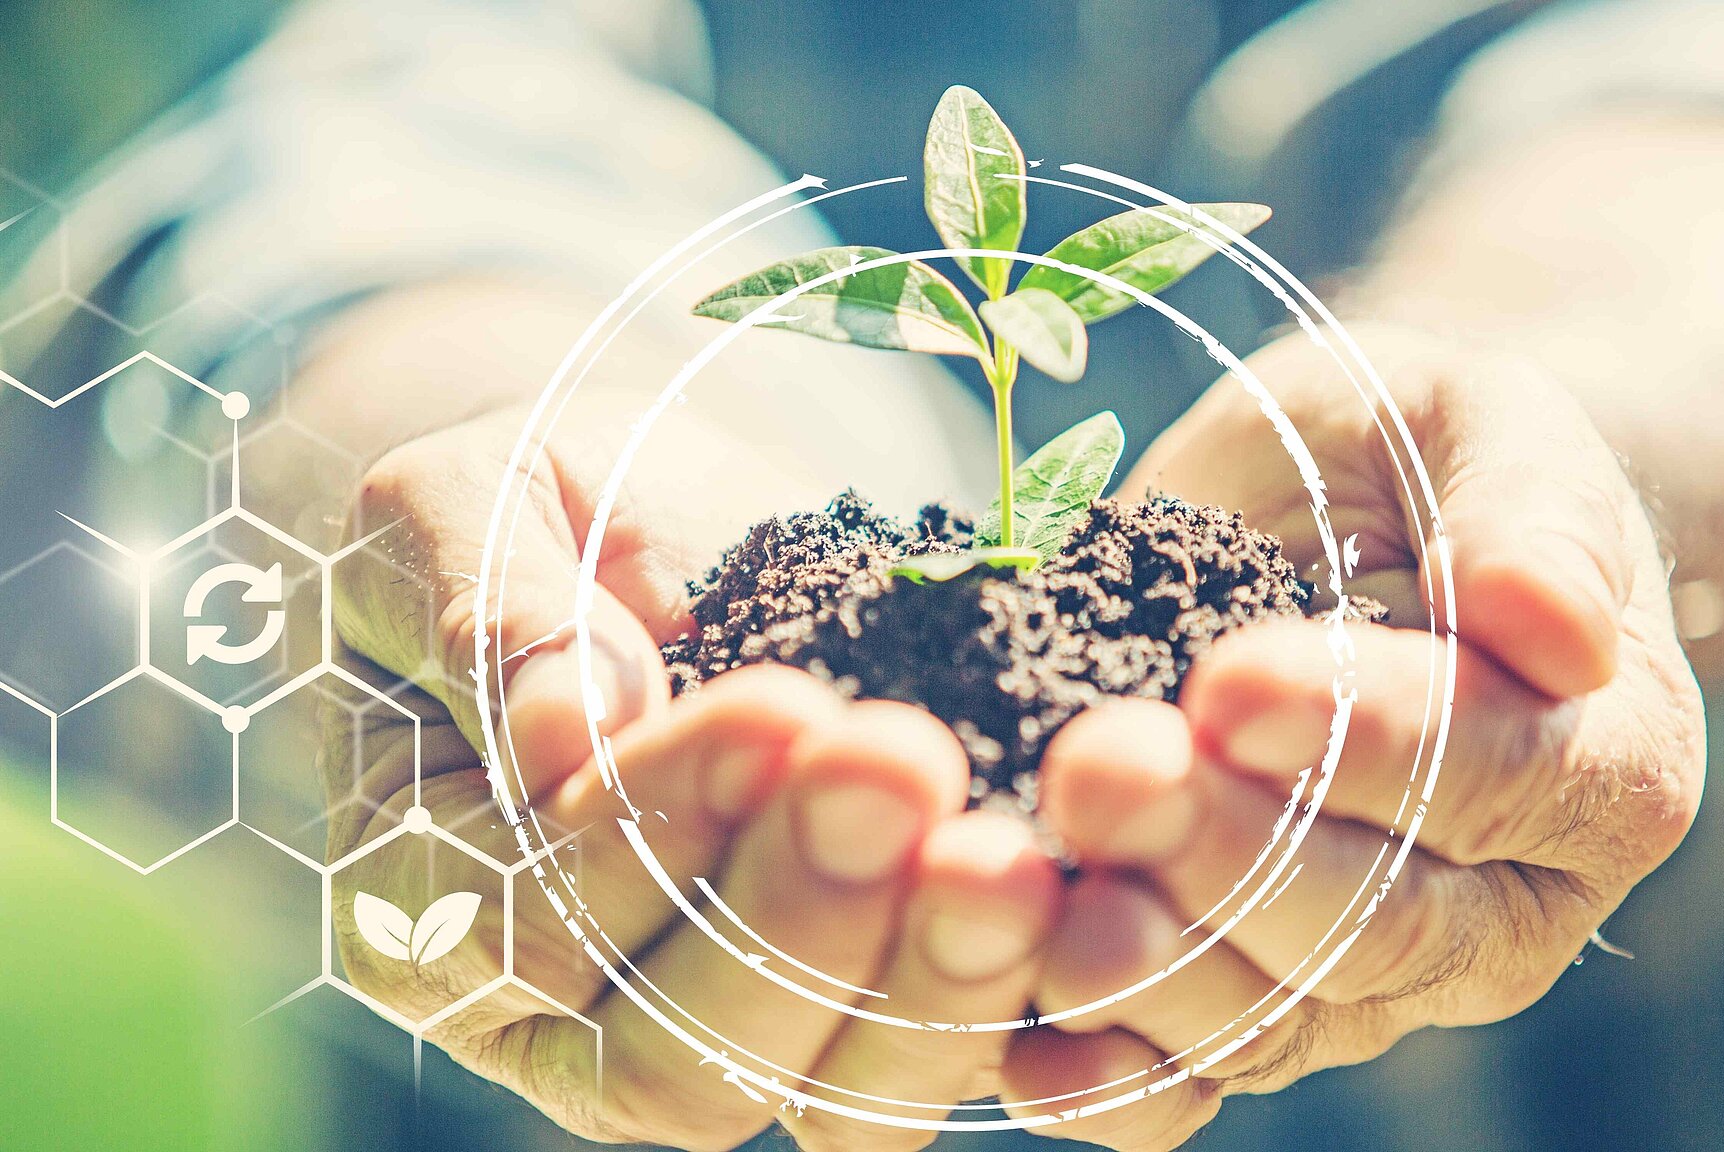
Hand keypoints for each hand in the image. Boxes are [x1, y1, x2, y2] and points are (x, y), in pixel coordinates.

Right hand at [323, 401, 1061, 1149]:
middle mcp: (577, 1013)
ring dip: (926, 981)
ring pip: (829, 1091)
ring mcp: (737, 1016)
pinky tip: (1088, 896)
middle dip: (800, 917)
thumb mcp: (459, 507)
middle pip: (682, 1053)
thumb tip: (564, 734)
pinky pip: (947, 1040)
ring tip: (1011, 860)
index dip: (653, 831)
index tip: (778, 707)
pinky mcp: (873, 985)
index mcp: (436, 909)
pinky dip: (1023, 989)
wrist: (656, 522)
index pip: (531, 923)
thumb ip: (486, 608)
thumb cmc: (527, 512)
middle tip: (904, 769)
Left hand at [995, 327, 1706, 1149]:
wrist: (1333, 533)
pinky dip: (1105, 1081)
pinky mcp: (1255, 1011)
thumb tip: (1559, 627)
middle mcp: (1502, 908)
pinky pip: (1189, 1080)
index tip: (1230, 680)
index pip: (1497, 774)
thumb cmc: (1414, 464)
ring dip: (1144, 965)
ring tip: (1030, 895)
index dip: (1362, 739)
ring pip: (1272, 1015)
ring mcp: (1373, 981)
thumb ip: (1532, 511)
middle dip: (1221, 850)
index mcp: (1601, 766)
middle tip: (1094, 769)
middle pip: (1373, 920)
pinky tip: (1016, 1053)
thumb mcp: (1477, 423)